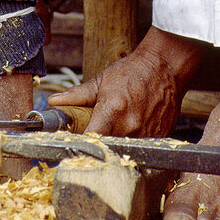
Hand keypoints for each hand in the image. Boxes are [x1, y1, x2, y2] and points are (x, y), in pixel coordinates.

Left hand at [48, 27, 202, 136]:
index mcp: (112, 112)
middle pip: (107, 150)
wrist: (165, 67)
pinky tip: (134, 132)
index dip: (81, 147)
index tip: (75, 147)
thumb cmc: (133, 72)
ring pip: (125, 153)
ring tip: (117, 134)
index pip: (90, 141)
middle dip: (99, 148)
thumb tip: (54, 101)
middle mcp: (130, 126)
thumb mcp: (102, 81)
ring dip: (117, 147)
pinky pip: (142, 150)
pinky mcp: (160, 139)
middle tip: (95, 140)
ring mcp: (147, 135)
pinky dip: (134, 146)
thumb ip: (77, 95)